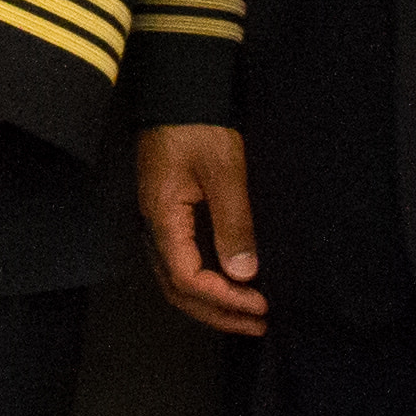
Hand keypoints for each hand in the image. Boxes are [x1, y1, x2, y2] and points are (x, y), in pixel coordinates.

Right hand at [136, 122, 266, 337]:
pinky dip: (208, 283)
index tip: (261, 304)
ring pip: (177, 280)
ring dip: (213, 302)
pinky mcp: (169, 215)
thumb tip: (245, 275)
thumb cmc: (201, 127)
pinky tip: (233, 285)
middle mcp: (153, 227)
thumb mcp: (225, 172)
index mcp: (162, 218)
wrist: (181, 91)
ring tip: (249, 314)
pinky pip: (182, 262)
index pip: (187, 277)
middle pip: (177, 289)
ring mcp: (158, 222)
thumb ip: (233, 223)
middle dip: (218, 313)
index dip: (224, 298)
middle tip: (259, 323)